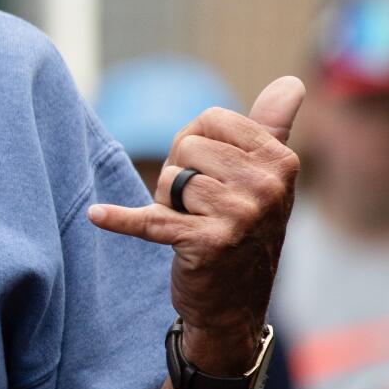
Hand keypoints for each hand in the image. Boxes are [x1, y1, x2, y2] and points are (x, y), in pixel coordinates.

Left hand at [88, 76, 304, 373]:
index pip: (210, 120)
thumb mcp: (265, 179)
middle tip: (200, 209)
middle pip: (186, 148)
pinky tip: (97, 216)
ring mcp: (240, 216)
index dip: (196, 144)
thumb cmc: (244, 231)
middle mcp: (267, 187)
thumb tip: (292, 81)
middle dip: (180, 175)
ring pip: (168, 181)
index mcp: (281, 161)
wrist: (234, 306)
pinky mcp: (207, 244)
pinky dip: (120, 219)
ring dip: (167, 203)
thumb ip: (271, 128)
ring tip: (191, 226)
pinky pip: (150, 221)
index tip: (212, 174)